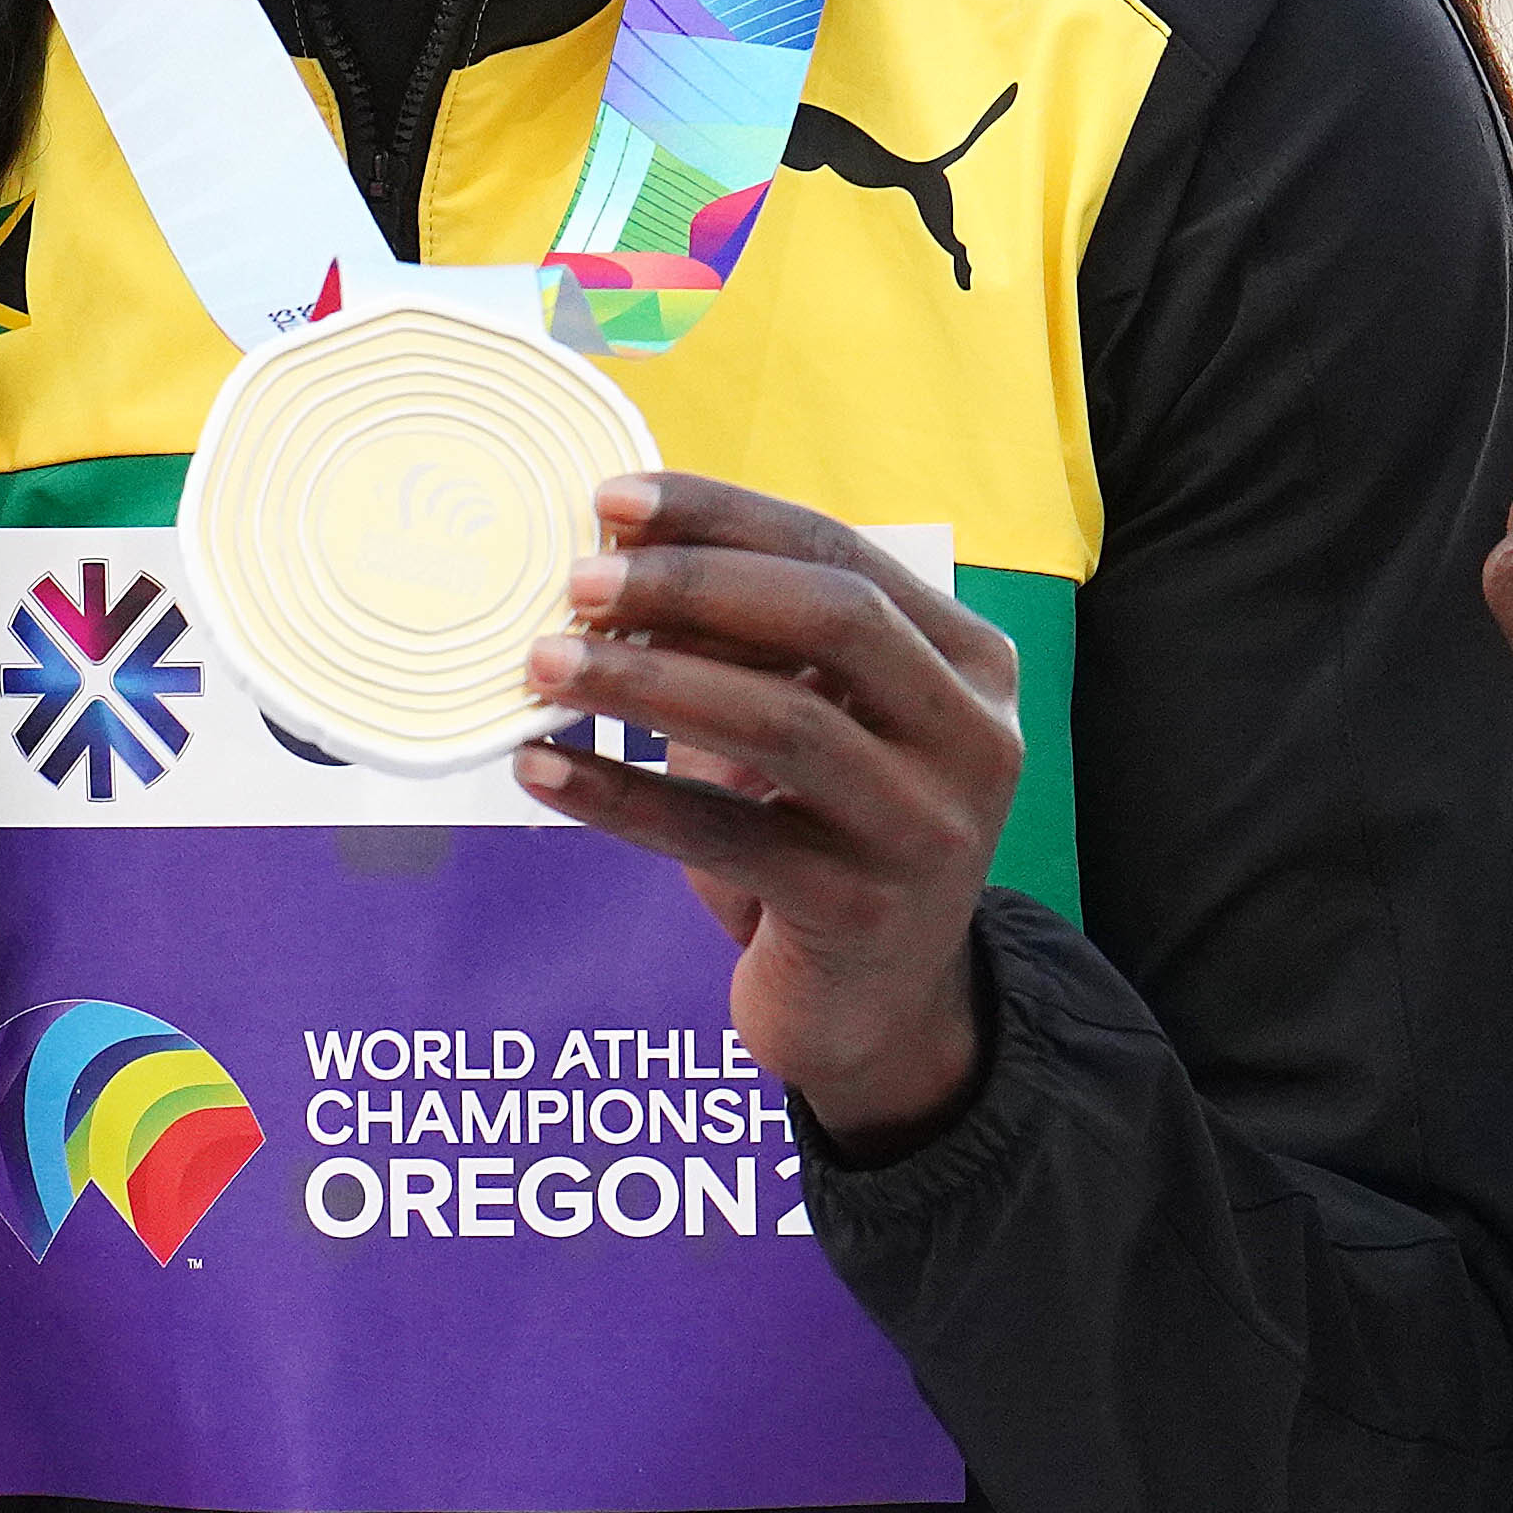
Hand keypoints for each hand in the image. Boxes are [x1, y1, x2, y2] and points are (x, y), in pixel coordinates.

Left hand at [514, 469, 1021, 1154]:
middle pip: (833, 619)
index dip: (722, 517)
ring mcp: (927, 827)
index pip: (839, 553)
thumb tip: (611, 557)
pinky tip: (541, 769)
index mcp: (967, 660)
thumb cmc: (818, 837)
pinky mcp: (863, 911)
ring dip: (647, 682)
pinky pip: (725, 836)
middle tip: (575, 583)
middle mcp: (971, 736)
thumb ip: (746, 643)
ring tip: (541, 668)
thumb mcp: (802, 724)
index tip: (610, 500)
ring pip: (783, 722)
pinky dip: (623, 795)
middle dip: (692, 586)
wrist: (875, 1012)